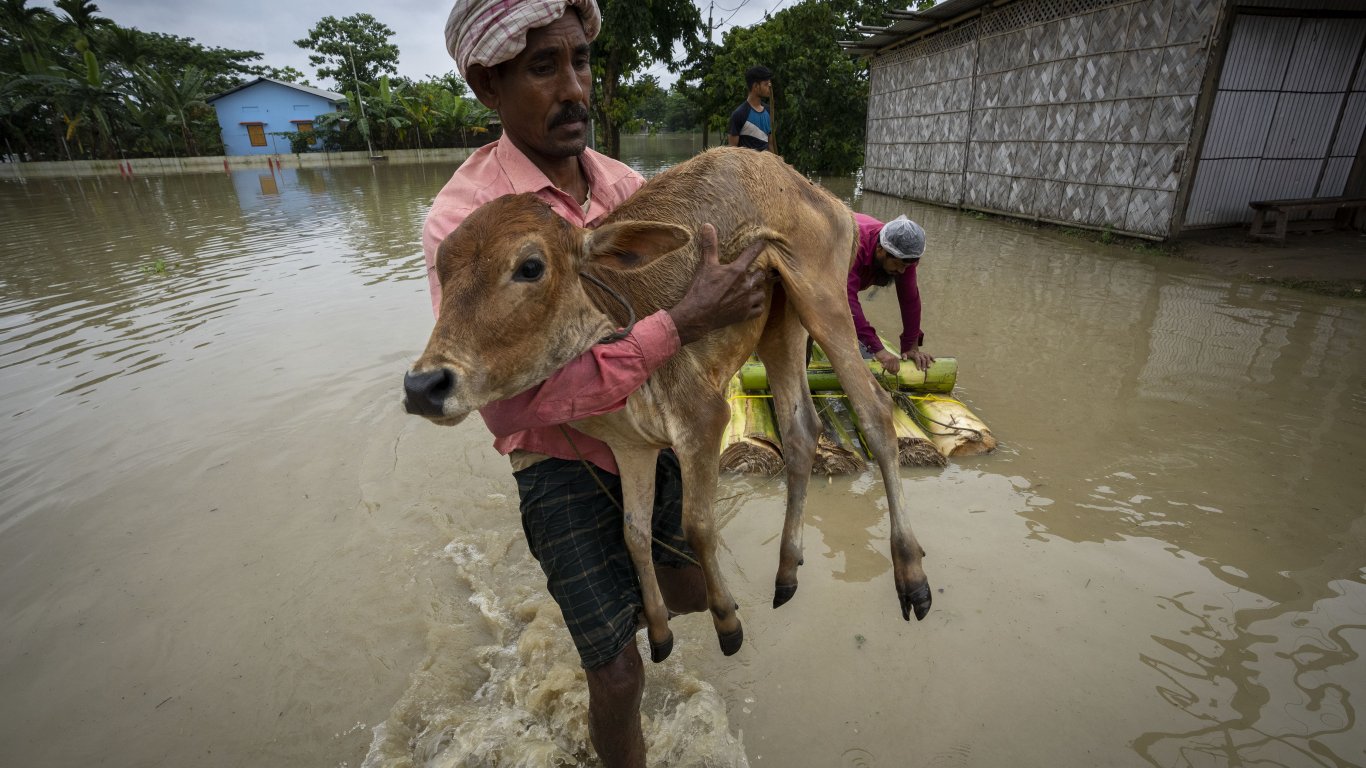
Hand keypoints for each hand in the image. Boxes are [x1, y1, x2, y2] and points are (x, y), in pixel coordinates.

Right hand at [668, 224, 766, 344]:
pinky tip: (753, 304)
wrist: (698, 315)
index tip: (764, 243)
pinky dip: (757, 306)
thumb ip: (709, 246)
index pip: (752, 254)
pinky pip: (759, 309)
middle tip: (754, 271)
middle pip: (761, 275)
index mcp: (737, 271)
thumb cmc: (701, 289)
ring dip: (758, 289)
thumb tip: (707, 226)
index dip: (759, 247)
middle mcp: (746, 285)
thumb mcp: (705, 265)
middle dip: (758, 272)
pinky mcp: (744, 314)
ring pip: (762, 292)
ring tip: (753, 288)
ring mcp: (746, 301)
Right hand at [874, 348, 900, 373]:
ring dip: (886, 369)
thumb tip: (894, 373)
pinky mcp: (886, 360)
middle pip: (894, 369)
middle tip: (887, 370)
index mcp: (897, 360)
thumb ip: (893, 365)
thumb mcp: (891, 360)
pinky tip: (882, 365)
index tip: (891, 373)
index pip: (898, 369)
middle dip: (890, 371)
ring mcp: (891, 360)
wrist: (880, 350)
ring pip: (890, 368)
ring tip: (884, 367)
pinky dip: (883, 367)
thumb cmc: (885, 356)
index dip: (895, 372)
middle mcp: (895, 359)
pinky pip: (886, 366)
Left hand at [902, 346, 934, 371]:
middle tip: (923, 370)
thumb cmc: (908, 354)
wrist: (912, 350)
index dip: (918, 364)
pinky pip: (930, 355)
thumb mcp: (904, 354)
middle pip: (923, 359)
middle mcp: (920, 354)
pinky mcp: (925, 354)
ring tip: (929, 367)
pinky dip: (932, 358)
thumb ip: (904, 356)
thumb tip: (904, 359)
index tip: (918, 369)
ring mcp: (923, 354)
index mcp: (915, 354)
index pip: (917, 359)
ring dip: (928, 362)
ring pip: (927, 357)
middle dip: (923, 365)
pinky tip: (934, 361)